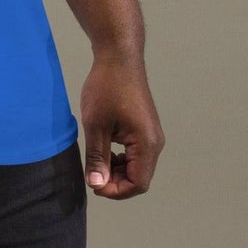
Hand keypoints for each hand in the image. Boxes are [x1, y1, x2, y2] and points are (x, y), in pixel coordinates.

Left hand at [79, 48, 164, 198]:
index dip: (115, 190)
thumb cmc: (106, 87)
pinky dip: (120, 158)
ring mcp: (151, 136)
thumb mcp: (96, 125)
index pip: (137, 183)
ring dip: (116, 170)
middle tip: (92, 172)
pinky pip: (135, 154)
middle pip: (138, 178)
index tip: (93, 183)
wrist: (118, 57)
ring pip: (136, 167)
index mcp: (147, 144)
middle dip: (115, 181)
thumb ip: (97, 157)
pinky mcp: (144, 129)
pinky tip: (104, 148)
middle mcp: (155, 143)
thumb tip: (96, 184)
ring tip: (96, 160)